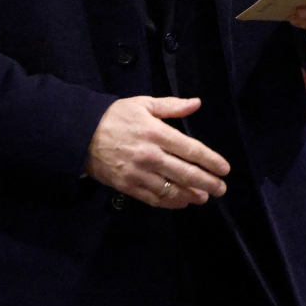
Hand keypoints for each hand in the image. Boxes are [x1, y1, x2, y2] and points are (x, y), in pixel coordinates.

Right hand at [85, 96, 230, 208]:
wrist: (81, 134)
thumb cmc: (116, 116)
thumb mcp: (144, 104)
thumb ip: (172, 106)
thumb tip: (196, 103)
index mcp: (157, 133)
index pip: (191, 149)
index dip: (210, 160)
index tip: (224, 169)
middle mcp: (151, 156)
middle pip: (185, 173)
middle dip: (207, 182)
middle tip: (221, 189)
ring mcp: (139, 174)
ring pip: (171, 189)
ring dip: (191, 195)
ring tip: (204, 197)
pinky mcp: (127, 187)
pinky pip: (153, 198)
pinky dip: (169, 203)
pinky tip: (181, 203)